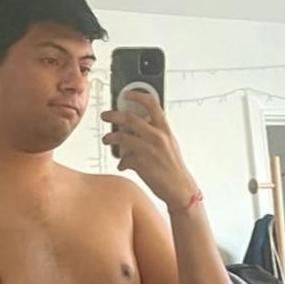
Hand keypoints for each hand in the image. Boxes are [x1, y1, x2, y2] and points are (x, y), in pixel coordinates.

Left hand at [101, 90, 198, 209]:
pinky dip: (121, 162)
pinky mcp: (141, 164)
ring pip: (123, 137)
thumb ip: (157, 132)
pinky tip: (122, 165)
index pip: (152, 104)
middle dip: (114, 115)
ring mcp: (148, 150)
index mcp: (165, 130)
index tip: (127, 94)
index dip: (138, 96)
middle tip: (105, 115)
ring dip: (111, 137)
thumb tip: (143, 124)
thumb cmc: (174, 168)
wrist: (179, 189)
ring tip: (106, 139)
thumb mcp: (170, 144)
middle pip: (130, 119)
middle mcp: (157, 137)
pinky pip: (124, 159)